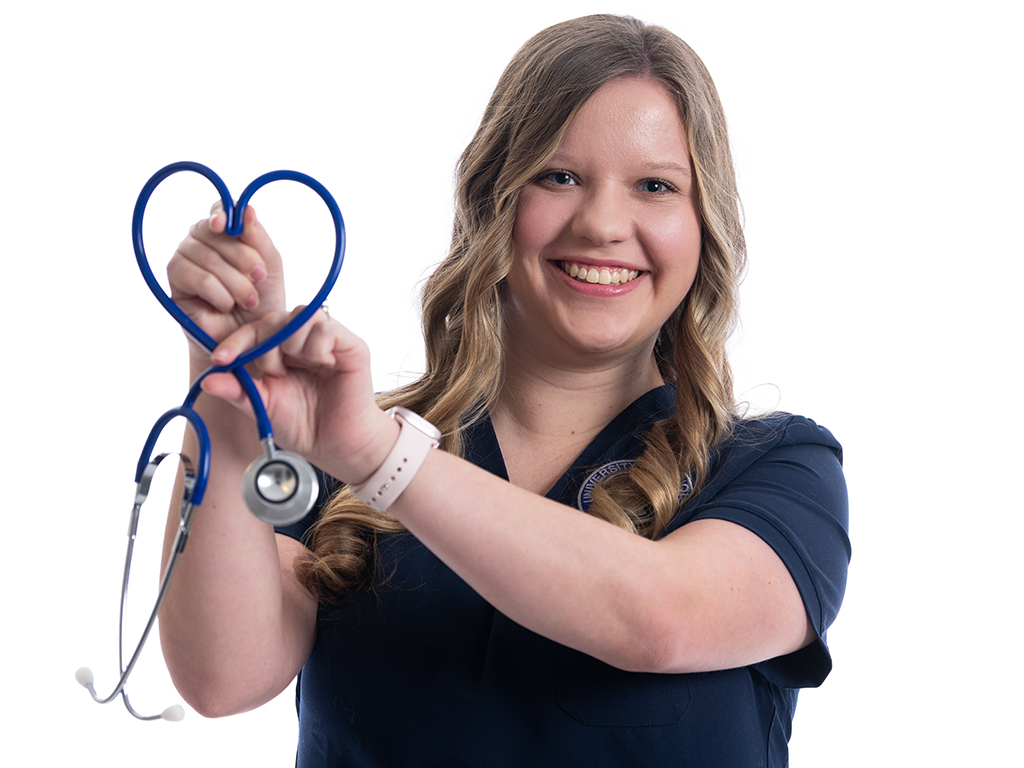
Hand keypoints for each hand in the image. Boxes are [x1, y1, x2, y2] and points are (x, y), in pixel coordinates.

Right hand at [167, 202, 286, 365]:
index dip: (221, 213)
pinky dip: (218, 293)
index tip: (226, 225)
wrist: (250, 341)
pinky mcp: (175, 284)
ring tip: (248, 300)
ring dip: (235, 281)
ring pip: (206, 256)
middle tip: (258, 277)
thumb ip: (258, 238)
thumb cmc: (262, 302)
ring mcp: (184, 260)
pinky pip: (196, 277)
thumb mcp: (269, 266)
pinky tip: (226, 305)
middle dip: (242, 256)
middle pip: (211, 231)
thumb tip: (246, 209)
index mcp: (222, 233)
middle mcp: (199, 241)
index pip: (218, 210)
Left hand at [201, 307, 398, 484]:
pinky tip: (319, 364)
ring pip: (300, 316)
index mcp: (281, 353)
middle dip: (264, 343)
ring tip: (295, 368)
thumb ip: (238, 391)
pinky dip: (315, 344)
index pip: (255, 331)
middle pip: (275, 318)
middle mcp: (304, 343)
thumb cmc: (304, 426)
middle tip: (271, 372)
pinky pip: (326, 326)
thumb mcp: (264, 407)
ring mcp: (328, 342)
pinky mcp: (351, 346)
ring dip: (290, 341)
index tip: (221, 359)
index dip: (236, 341)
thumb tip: (206, 379)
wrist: (337, 446)